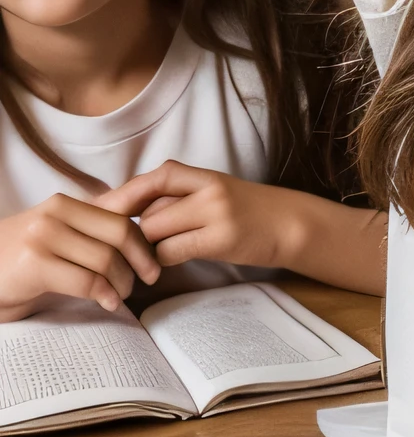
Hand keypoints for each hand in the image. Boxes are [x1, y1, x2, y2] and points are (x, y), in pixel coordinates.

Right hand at [0, 195, 160, 319]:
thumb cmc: (21, 264)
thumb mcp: (58, 239)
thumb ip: (93, 231)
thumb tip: (143, 232)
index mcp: (65, 205)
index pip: (123, 212)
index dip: (147, 239)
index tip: (154, 263)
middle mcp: (55, 213)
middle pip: (122, 232)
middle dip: (142, 261)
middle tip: (144, 281)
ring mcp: (43, 236)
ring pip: (107, 258)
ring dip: (123, 284)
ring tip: (118, 296)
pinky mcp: (35, 263)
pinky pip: (88, 280)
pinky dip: (105, 295)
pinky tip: (107, 303)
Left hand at [101, 161, 297, 273]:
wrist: (291, 224)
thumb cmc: (248, 211)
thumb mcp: (213, 192)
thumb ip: (177, 196)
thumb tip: (128, 209)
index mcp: (202, 175)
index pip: (151, 180)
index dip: (122, 196)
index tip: (99, 211)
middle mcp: (206, 190)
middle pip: (147, 211)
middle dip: (137, 230)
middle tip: (134, 245)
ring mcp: (214, 213)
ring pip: (154, 231)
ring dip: (148, 247)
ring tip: (156, 253)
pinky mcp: (219, 239)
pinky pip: (170, 251)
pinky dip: (163, 260)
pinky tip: (171, 260)